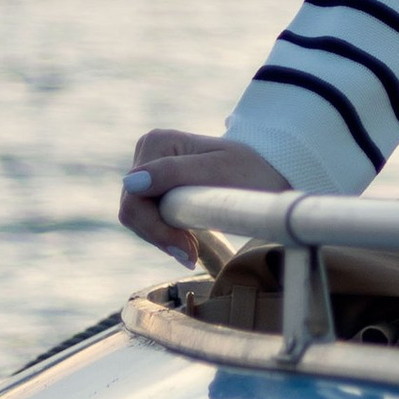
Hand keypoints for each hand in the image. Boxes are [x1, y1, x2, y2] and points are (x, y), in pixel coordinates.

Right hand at [121, 128, 289, 265]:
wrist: (268, 174)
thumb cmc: (250, 171)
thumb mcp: (217, 172)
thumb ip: (173, 174)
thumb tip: (130, 183)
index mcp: (157, 143)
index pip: (134, 200)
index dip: (155, 230)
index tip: (187, 251)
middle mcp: (147, 153)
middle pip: (132, 211)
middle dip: (160, 236)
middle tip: (191, 256)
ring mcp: (149, 170)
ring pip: (137, 219)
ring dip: (163, 238)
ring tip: (193, 248)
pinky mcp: (155, 187)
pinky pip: (147, 220)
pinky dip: (165, 235)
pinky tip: (187, 242)